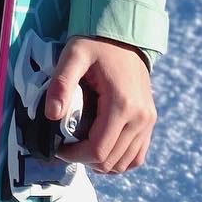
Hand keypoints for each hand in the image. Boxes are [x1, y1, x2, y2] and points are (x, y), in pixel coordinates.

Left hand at [45, 35, 155, 174]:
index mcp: (122, 104)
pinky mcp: (149, 122)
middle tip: (67, 145)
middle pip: (111, 161)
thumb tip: (52, 115)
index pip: (98, 150)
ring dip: (101, 162)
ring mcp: (148, 122)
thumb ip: (61, 83)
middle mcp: (140, 118)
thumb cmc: (96, 45)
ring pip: (125, 163)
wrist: (124, 38)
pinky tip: (101, 148)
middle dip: (85, 159)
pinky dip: (119, 160)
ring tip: (81, 146)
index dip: (75, 156)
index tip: (58, 148)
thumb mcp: (73, 55)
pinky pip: (137, 156)